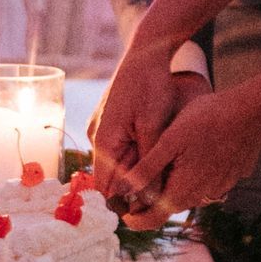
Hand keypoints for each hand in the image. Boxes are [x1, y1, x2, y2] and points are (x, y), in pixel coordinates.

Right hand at [93, 48, 205, 213]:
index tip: (147, 209)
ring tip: (163, 171)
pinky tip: (156, 152)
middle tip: (162, 190)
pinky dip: (136, 153)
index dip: (124, 202)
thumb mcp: (154, 128)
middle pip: (112, 175)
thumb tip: (149, 196)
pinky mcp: (111, 120)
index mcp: (103, 141)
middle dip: (134, 185)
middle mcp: (97, 136)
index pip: (106, 187)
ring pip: (118, 161)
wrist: (147, 52)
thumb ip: (148, 164)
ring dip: (137, 169)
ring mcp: (102, 127)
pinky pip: (121, 146)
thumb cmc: (151, 87)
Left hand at [131, 81, 260, 214]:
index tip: (122, 210)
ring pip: (188, 193)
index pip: (153, 219)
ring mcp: (219, 188)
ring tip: (164, 160)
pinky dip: (193, 175)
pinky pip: (206, 183)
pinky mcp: (230, 177)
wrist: (251, 110)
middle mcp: (202, 195)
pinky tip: (192, 152)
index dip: (134, 219)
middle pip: (169, 205)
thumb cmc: (208, 119)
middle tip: (136, 179)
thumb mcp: (169, 140)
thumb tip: (123, 191)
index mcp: (183, 190)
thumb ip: (146, 168)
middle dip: (151, 198)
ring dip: (174, 185)